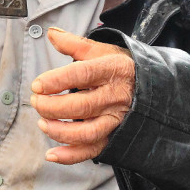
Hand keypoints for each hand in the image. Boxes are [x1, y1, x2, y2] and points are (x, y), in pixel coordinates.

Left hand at [30, 27, 134, 164]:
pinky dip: (70, 156)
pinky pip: (92, 151)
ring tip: (42, 123)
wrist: (152, 87)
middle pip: (81, 106)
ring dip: (59, 131)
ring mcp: (116, 120)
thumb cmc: (120, 68)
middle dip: (52, 107)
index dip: (56, 81)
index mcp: (112, 70)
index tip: (37, 85)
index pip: (82, 75)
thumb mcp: (102, 51)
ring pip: (86, 132)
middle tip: (36, 102)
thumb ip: (75, 44)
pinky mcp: (114, 138)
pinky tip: (51, 154)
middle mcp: (116, 97)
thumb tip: (51, 34)